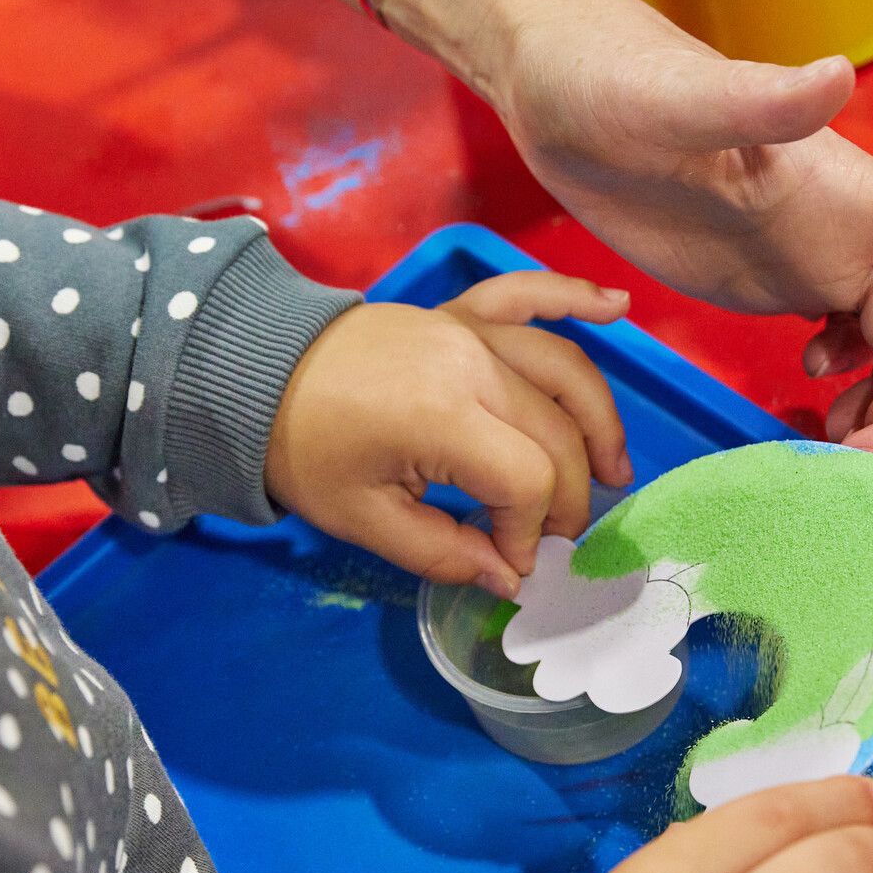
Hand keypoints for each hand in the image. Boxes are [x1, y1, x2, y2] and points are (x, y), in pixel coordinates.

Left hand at [266, 272, 633, 597]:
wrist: (255, 371)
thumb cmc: (304, 450)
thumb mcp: (363, 519)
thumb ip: (443, 553)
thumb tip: (511, 579)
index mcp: (441, 417)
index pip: (526, 480)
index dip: (531, 530)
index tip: (512, 562)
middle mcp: (470, 363)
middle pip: (557, 431)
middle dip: (570, 495)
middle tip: (559, 537)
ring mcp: (468, 329)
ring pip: (563, 368)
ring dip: (600, 419)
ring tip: (615, 469)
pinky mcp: (460, 311)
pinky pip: (527, 293)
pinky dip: (573, 294)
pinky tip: (618, 305)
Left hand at [476, 0, 872, 464]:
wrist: (557, 80)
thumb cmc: (612, 79)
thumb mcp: (676, 101)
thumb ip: (757, 100)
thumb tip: (839, 76)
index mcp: (848, 191)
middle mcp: (848, 226)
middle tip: (858, 466)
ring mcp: (812, 254)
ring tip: (829, 452)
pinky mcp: (772, 277)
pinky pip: (847, 347)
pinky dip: (849, 390)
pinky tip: (805, 409)